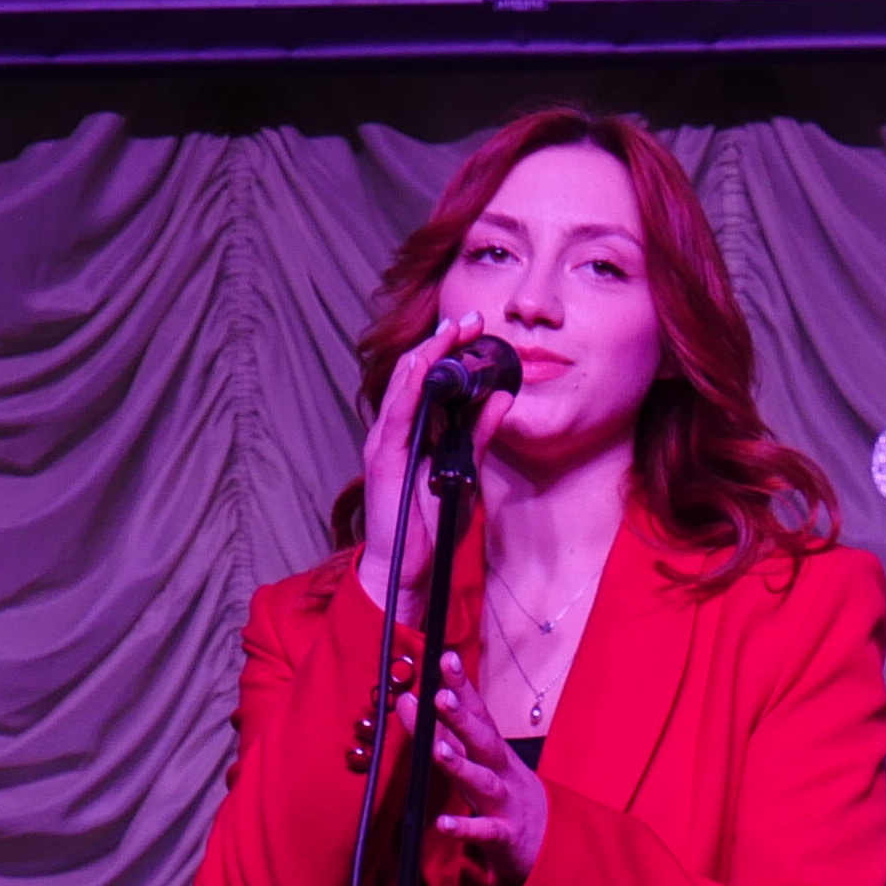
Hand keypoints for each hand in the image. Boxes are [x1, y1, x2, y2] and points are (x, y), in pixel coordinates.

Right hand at [350, 314, 486, 610]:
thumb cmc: (431, 522)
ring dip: (426, 356)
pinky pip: (395, 417)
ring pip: (403, 387)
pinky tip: (421, 368)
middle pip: (416, 374)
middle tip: (469, 318)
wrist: (409, 567)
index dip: (451, 350)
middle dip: (442, 343)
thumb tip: (503, 399)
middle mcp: (397, 430)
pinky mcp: (382, 459)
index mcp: (416, 430)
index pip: (432, 379)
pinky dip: (408, 390)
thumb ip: (479, 434)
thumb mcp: (466, 469)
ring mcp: (385, 442)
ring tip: (449, 332)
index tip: (477, 328)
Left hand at [424, 649, 549, 885]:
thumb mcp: (475, 762)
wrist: (550, 845)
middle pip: (483, 742)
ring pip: (483, 782)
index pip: (478, 714)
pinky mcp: (505, 837)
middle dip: (463, 720)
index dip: (462, 687)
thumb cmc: (505, 797)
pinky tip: (443, 824)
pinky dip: (465, 827)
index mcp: (494, 753)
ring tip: (438, 751)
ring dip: (461, 766)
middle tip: (440, 697)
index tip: (446, 659)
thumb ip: (440, 733)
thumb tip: (405, 700)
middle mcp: (501, 773)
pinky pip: (485, 831)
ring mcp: (505, 804)